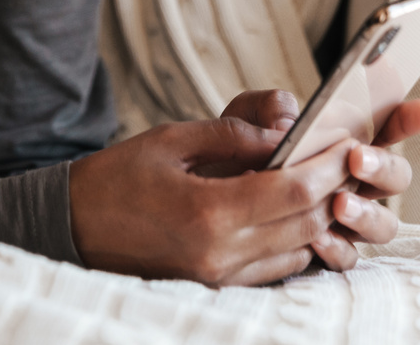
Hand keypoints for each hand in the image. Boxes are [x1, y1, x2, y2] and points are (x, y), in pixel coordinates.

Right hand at [68, 114, 352, 284]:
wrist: (71, 228)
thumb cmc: (116, 178)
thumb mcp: (172, 140)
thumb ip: (233, 136)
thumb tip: (285, 132)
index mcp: (209, 213)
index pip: (295, 192)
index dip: (330, 166)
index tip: (349, 141)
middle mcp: (220, 254)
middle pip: (305, 223)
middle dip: (335, 189)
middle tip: (348, 157)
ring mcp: (219, 277)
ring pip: (298, 250)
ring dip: (318, 217)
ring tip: (326, 181)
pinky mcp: (215, 286)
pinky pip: (276, 268)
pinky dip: (294, 239)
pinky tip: (293, 211)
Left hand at [219, 90, 419, 271]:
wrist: (204, 194)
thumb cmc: (236, 150)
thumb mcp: (247, 116)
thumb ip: (270, 108)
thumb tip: (289, 123)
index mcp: (344, 142)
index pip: (387, 128)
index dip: (408, 119)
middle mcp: (355, 182)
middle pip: (397, 177)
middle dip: (384, 167)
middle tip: (357, 158)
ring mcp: (345, 220)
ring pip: (384, 224)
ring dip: (367, 213)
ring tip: (339, 203)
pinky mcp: (325, 252)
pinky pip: (347, 258)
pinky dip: (337, 247)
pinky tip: (317, 237)